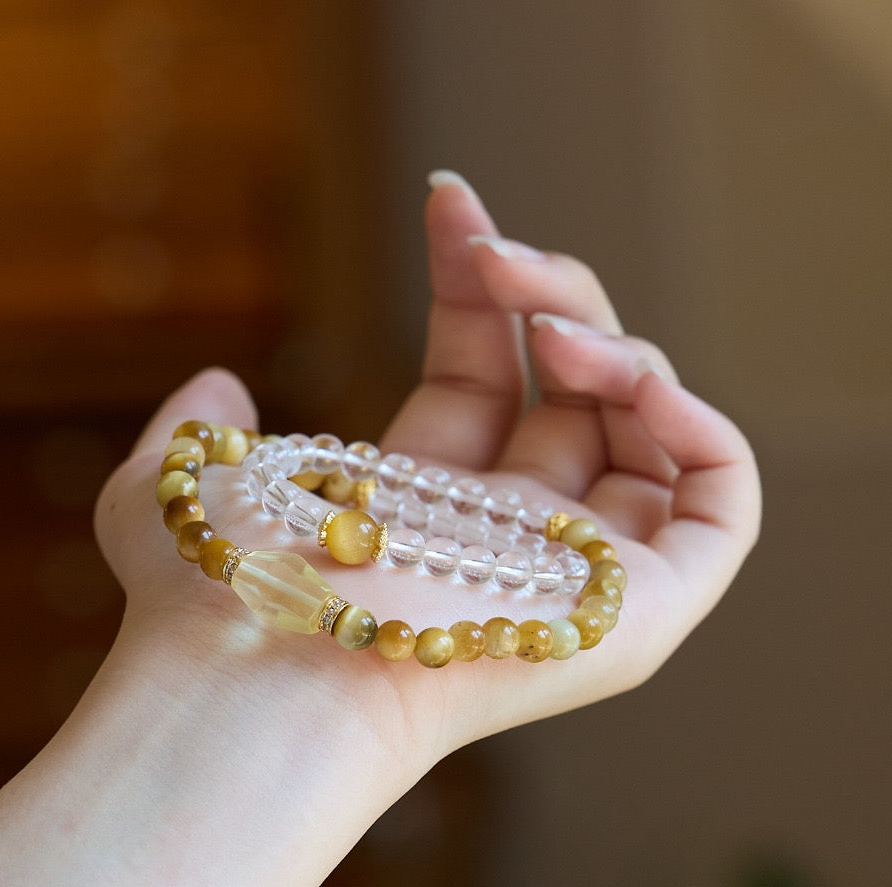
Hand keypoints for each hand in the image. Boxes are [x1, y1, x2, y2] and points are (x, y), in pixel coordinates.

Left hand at [95, 171, 760, 774]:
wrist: (260, 679)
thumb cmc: (213, 596)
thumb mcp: (171, 490)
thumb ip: (188, 432)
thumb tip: (216, 384)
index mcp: (424, 505)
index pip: (484, 374)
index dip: (478, 285)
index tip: (450, 201)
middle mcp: (505, 538)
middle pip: (571, 387)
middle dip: (549, 291)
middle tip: (494, 252)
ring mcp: (575, 575)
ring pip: (649, 431)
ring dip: (619, 347)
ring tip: (552, 330)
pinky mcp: (639, 615)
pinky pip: (721, 509)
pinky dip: (704, 429)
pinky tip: (632, 379)